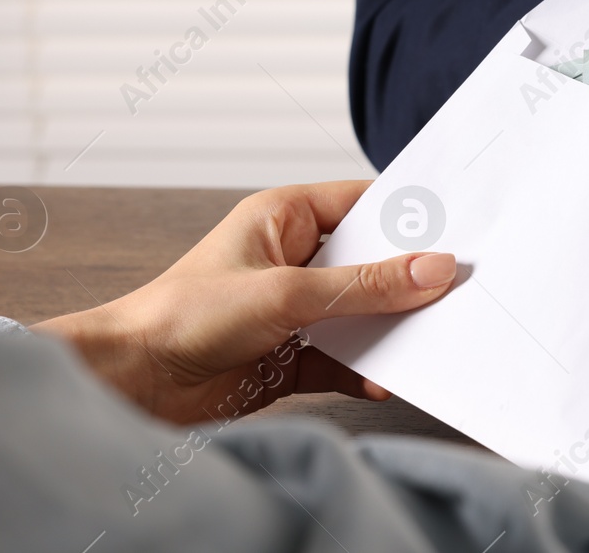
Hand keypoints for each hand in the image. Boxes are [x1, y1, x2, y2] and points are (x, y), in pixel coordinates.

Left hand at [32, 181, 456, 425]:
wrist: (129, 383)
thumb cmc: (181, 316)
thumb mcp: (287, 293)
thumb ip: (364, 286)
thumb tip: (432, 269)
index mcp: (286, 217)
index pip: (364, 204)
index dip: (410, 218)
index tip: (458, 232)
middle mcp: (293, 258)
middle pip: (370, 263)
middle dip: (407, 281)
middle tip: (454, 292)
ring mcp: (292, 310)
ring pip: (361, 313)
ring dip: (388, 330)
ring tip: (428, 341)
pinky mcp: (288, 356)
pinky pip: (343, 358)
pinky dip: (364, 370)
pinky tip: (383, 379)